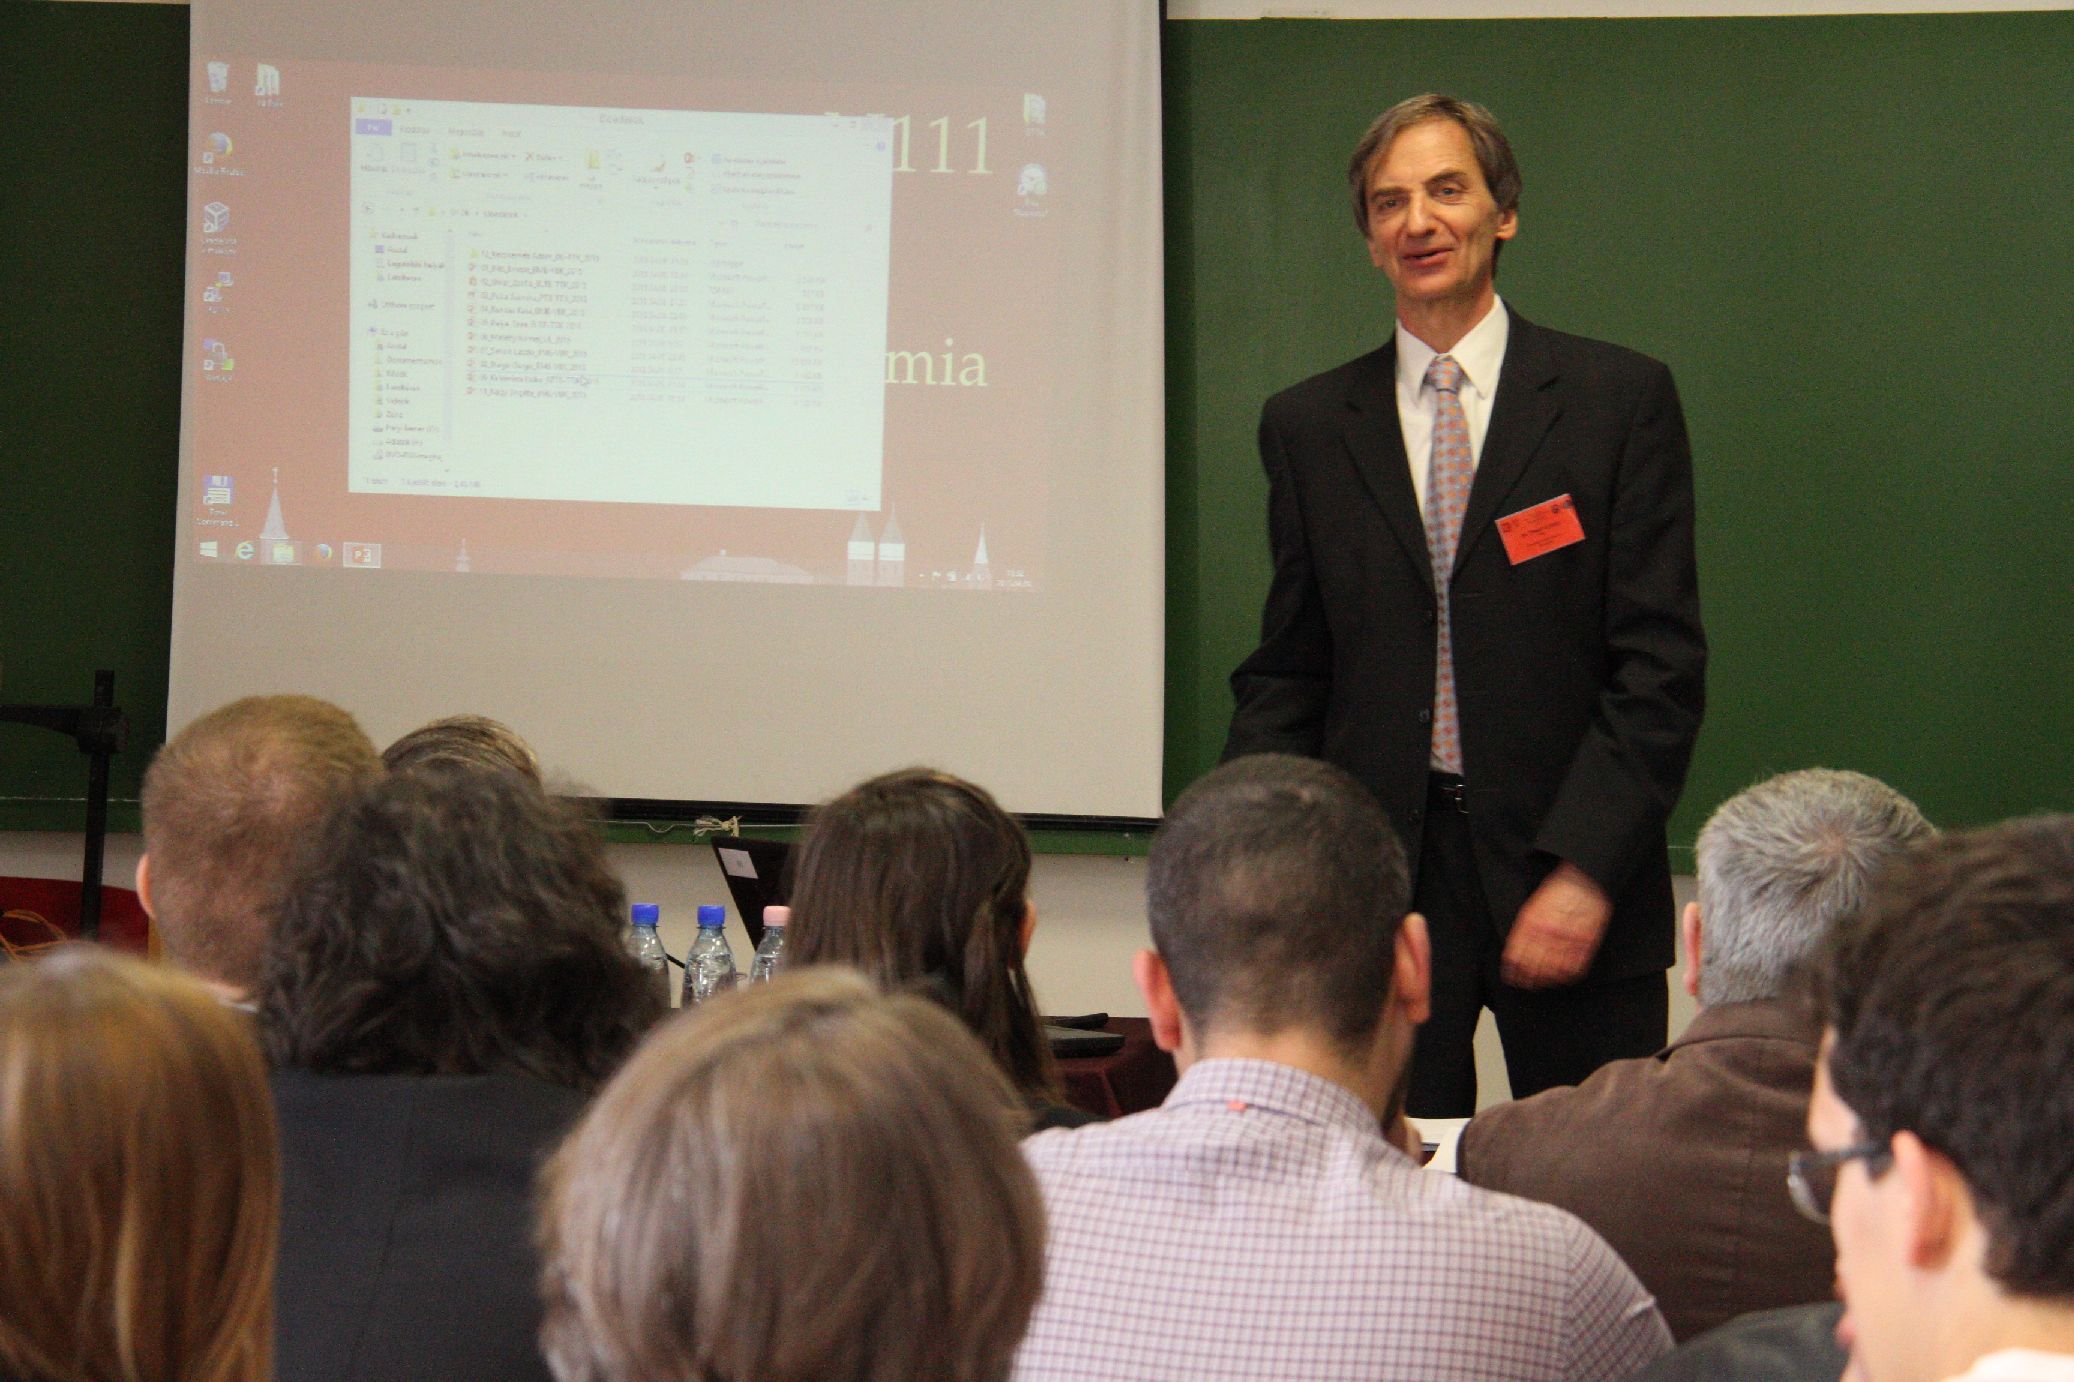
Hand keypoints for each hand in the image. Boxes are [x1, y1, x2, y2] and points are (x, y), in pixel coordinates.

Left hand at [1501, 862, 1611, 988]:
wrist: (1585, 878)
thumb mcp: (1533, 905)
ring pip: (1554, 969)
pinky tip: (1561, 976)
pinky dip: (1567, 975)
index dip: (1513, 969)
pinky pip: (1575, 966)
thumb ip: (1524, 928)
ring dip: (1546, 979)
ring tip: (1542, 983)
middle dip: (1528, 978)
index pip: (1518, 954)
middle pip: (1535, 965)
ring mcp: (1569, 938)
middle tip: (1526, 984)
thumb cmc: (1558, 890)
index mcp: (1533, 922)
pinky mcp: (1587, 942)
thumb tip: (1515, 951)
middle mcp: (1550, 933)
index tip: (1511, 977)